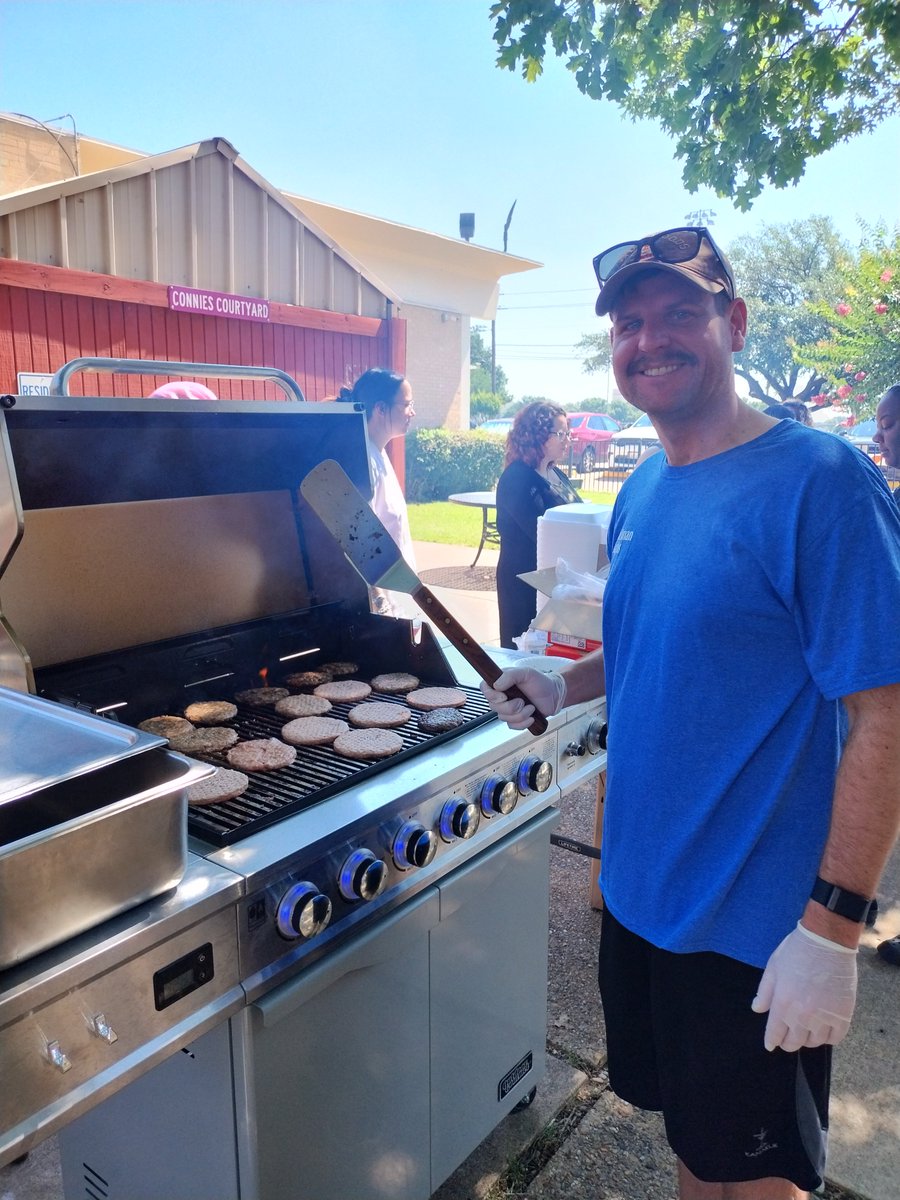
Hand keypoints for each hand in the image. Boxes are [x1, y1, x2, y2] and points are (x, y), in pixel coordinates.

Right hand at [480, 668, 566, 729]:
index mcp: (500, 682)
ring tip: (531, 707)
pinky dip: (523, 723)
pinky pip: (512, 726)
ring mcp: (508, 709)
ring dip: (520, 714)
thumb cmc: (540, 682)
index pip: (484, 688)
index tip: (503, 696)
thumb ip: (510, 675)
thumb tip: (496, 685)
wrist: (554, 695)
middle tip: (522, 701)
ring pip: (504, 718)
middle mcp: (501, 696)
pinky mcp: (515, 719)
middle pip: (493, 706)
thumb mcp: (526, 673)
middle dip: (510, 707)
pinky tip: (532, 717)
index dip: (491, 695)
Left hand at [751, 922, 857, 1051]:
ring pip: (814, 1042)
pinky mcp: (843, 1016)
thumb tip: (757, 1009)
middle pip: (794, 1042)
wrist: (827, 942)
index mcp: (783, 1004)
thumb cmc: (796, 951)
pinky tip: (823, 1030)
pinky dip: (828, 1038)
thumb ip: (764, 992)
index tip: (771, 1044)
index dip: (772, 1041)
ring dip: (807, 1039)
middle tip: (787, 1037)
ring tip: (805, 1031)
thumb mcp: (773, 967)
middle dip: (788, 1042)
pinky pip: (835, 1038)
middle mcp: (803, 1016)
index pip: (775, 1033)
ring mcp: (824, 1018)